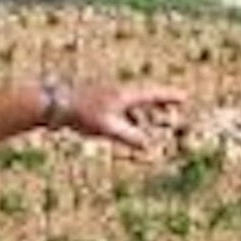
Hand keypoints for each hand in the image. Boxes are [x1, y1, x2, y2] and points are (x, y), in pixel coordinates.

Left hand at [66, 82, 187, 152]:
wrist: (55, 103)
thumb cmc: (82, 113)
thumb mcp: (109, 128)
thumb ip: (130, 137)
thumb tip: (148, 147)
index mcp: (125, 95)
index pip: (153, 94)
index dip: (170, 96)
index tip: (185, 96)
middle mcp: (119, 93)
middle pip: (146, 98)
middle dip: (162, 104)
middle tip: (176, 107)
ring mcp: (109, 97)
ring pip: (133, 105)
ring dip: (146, 113)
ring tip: (157, 121)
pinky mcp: (99, 104)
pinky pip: (122, 111)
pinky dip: (131, 118)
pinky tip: (130, 127)